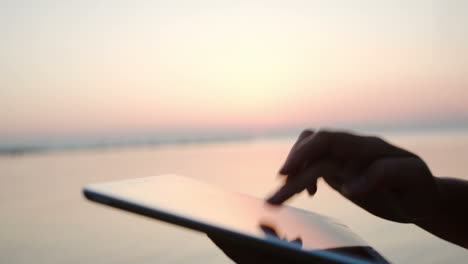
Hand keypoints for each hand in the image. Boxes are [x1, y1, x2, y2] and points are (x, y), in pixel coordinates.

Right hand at [267, 130, 440, 222]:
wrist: (418, 197)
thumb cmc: (418, 188)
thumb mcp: (412, 180)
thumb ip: (384, 174)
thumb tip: (350, 185)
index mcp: (367, 146)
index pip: (327, 139)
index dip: (304, 152)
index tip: (287, 172)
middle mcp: (350, 149)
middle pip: (312, 145)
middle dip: (292, 164)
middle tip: (277, 190)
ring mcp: (343, 159)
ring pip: (309, 155)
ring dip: (293, 172)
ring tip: (279, 196)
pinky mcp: (338, 171)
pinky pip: (312, 167)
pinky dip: (302, 178)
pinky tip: (307, 193)